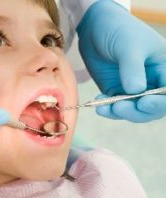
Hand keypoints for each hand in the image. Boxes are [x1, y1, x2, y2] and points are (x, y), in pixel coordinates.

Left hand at [77, 0, 165, 122]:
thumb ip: (132, 68)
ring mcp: (133, 88)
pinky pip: (115, 106)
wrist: (95, 28)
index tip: (144, 102)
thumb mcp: (128, 46)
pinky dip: (108, 109)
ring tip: (105, 108)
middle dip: (138, 111)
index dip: (160, 102)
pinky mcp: (116, 90)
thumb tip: (136, 91)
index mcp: (164, 68)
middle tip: (120, 107)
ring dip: (121, 112)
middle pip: (152, 107)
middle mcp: (151, 81)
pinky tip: (99, 105)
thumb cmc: (118, 31)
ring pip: (134, 110)